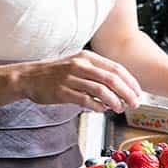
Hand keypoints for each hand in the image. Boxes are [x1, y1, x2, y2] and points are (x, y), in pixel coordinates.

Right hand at [17, 50, 141, 112]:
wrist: (28, 77)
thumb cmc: (57, 73)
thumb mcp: (79, 64)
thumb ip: (98, 73)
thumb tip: (121, 88)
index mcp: (88, 57)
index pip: (117, 68)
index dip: (131, 82)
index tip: (138, 93)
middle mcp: (80, 65)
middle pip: (112, 79)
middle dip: (127, 93)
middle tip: (134, 104)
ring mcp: (70, 78)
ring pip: (101, 90)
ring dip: (114, 101)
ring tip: (119, 109)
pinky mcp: (62, 91)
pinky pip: (86, 100)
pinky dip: (98, 107)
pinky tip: (102, 110)